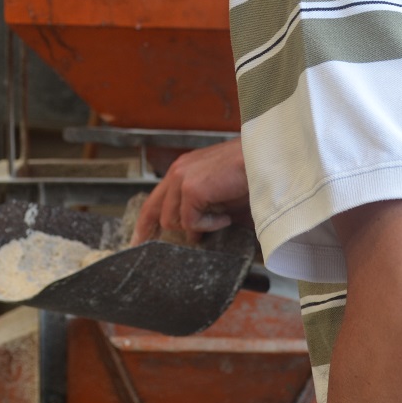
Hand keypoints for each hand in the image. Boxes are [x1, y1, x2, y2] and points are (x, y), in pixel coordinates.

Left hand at [132, 137, 251, 242]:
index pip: (154, 200)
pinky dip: (209, 225)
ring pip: (173, 221)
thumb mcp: (217, 193)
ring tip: (222, 217)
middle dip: (169, 231)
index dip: (145, 223)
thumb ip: (200, 207)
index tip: (138, 242)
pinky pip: (191, 223)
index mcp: (182, 169)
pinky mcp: (191, 190)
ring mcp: (181, 179)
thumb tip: (192, 234)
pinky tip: (226, 216)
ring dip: (199, 226)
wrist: (263, 161)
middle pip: (158, 213)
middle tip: (191, 241)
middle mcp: (177, 171)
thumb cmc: (248, 174)